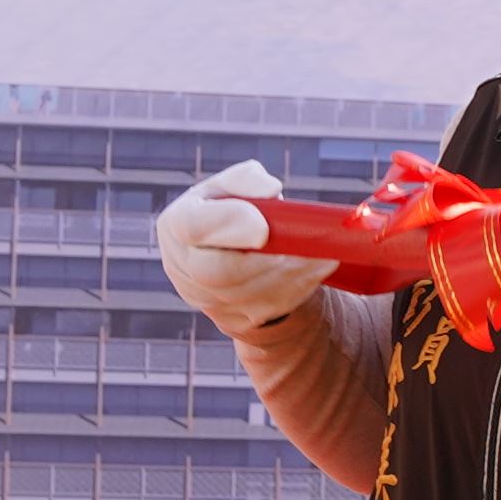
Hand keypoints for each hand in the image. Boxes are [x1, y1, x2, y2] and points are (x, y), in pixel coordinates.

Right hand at [156, 158, 331, 340]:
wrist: (232, 255)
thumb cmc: (231, 211)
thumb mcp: (231, 187)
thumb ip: (246, 179)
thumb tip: (270, 189)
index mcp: (177, 225)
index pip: (192, 227)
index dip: (229, 226)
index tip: (263, 227)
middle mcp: (183, 267)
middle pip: (217, 273)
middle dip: (264, 261)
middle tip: (301, 246)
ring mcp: (207, 300)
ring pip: (251, 295)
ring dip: (293, 274)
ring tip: (323, 253)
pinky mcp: (236, 319)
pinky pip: (271, 307)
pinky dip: (301, 286)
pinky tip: (320, 266)